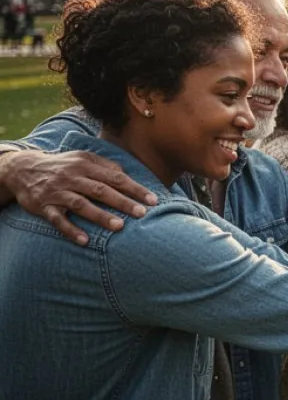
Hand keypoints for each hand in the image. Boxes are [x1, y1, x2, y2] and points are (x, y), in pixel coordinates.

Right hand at [2, 149, 156, 244]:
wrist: (23, 169)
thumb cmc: (63, 166)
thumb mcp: (82, 158)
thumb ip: (105, 165)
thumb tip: (127, 174)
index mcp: (85, 165)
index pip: (115, 177)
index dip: (135, 189)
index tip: (153, 200)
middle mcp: (72, 177)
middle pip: (100, 190)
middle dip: (122, 202)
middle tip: (142, 213)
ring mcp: (57, 192)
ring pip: (80, 204)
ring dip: (100, 216)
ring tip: (119, 227)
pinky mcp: (43, 206)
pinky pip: (57, 219)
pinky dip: (71, 230)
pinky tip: (85, 241)